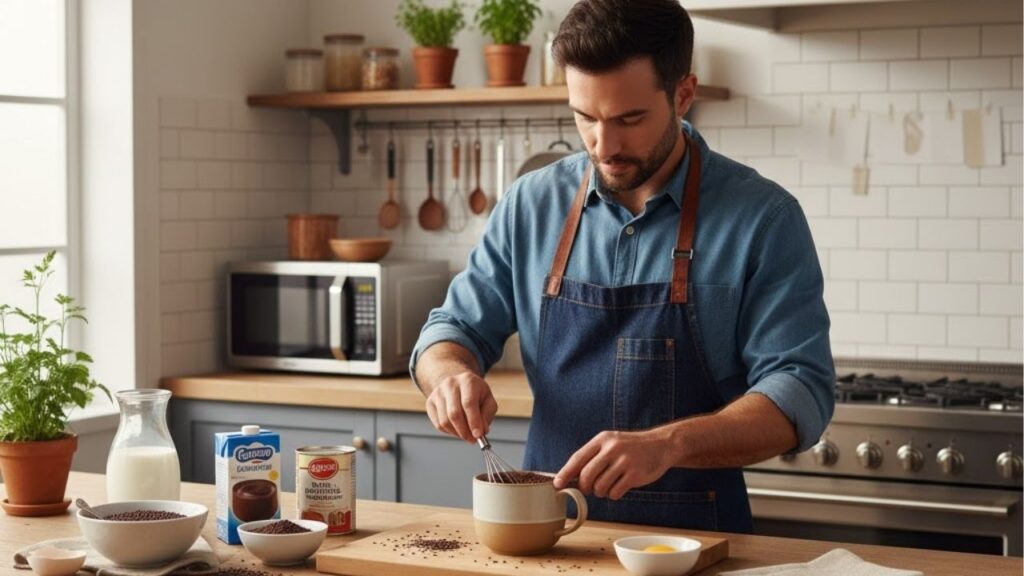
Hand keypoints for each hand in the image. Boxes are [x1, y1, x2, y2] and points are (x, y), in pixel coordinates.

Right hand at [424, 371, 497, 442]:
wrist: (458, 384)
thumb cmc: (476, 394)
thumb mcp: (488, 400)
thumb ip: (486, 415)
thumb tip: (481, 431)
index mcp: (467, 380)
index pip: (469, 403)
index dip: (474, 421)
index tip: (478, 435)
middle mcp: (450, 384)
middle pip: (454, 413)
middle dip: (464, 431)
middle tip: (472, 439)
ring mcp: (437, 393)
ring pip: (445, 421)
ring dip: (457, 433)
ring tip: (466, 433)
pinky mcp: (430, 402)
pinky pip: (438, 424)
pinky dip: (449, 431)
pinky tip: (457, 428)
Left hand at [553, 429, 673, 499]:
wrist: (661, 445)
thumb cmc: (631, 447)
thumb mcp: (611, 443)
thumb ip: (593, 456)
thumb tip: (570, 476)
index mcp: (602, 439)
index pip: (578, 458)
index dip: (565, 473)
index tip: (557, 484)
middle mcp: (612, 448)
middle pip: (586, 476)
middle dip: (585, 487)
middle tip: (590, 488)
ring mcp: (624, 461)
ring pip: (600, 487)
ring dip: (601, 492)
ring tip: (608, 485)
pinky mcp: (635, 474)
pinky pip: (614, 493)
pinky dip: (614, 494)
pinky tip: (620, 486)